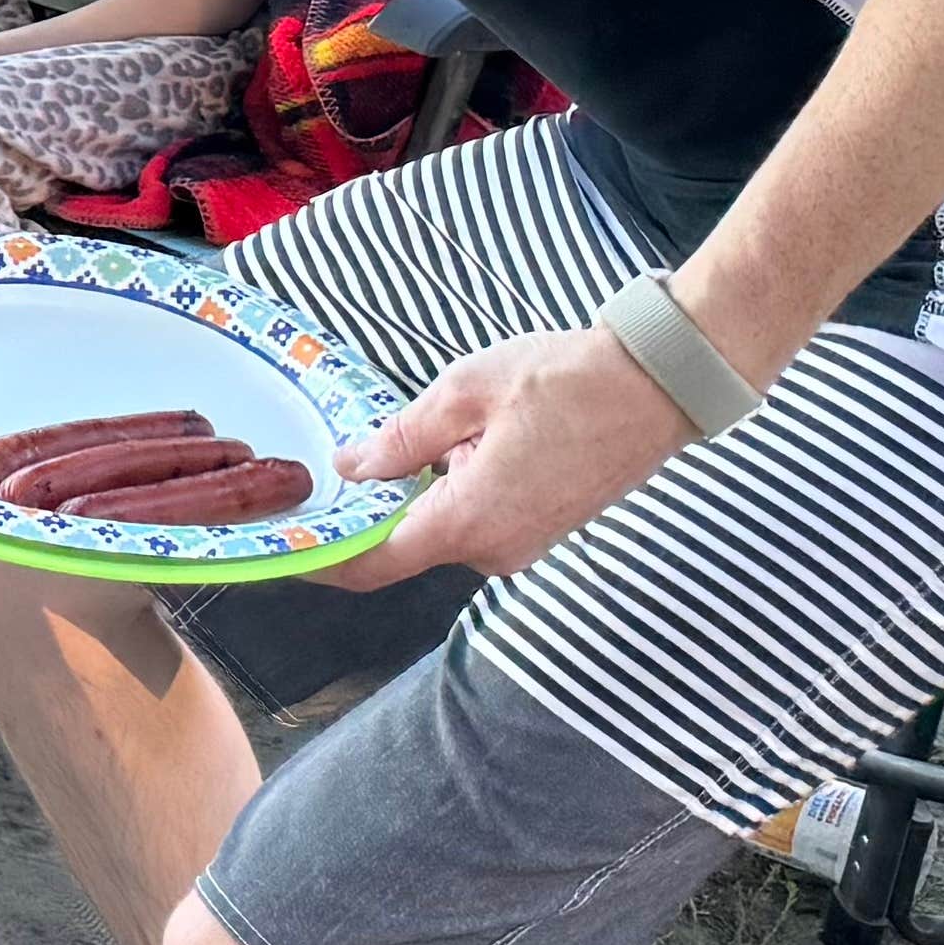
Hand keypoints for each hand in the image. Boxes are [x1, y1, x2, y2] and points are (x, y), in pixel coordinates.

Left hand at [323, 326, 697, 586]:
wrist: (660, 384)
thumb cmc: (567, 380)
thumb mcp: (465, 393)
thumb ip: (402, 438)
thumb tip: (353, 468)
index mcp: (468, 521)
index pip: (372, 564)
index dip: (321, 560)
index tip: (283, 546)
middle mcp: (495, 549)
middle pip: (404, 547)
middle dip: (368, 513)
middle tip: (333, 467)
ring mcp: (525, 544)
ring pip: (443, 530)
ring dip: (416, 496)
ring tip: (407, 440)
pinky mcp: (545, 528)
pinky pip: (479, 520)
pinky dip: (452, 493)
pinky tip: (457, 445)